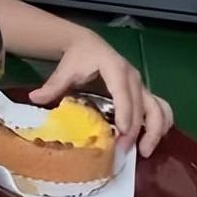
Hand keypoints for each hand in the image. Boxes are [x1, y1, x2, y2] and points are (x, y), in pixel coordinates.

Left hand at [29, 31, 173, 157]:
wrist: (88, 44)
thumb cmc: (78, 58)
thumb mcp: (65, 70)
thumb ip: (53, 85)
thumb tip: (35, 98)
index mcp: (114, 68)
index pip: (123, 93)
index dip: (126, 114)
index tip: (123, 134)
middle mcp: (132, 76)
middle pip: (141, 105)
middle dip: (136, 130)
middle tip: (124, 151)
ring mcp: (140, 84)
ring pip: (158, 107)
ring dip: (156, 129)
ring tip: (145, 151)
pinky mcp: (143, 92)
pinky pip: (160, 107)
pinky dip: (161, 124)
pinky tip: (151, 141)